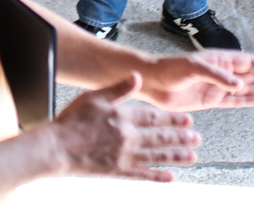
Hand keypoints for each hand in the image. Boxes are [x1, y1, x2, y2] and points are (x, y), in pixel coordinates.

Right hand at [49, 74, 199, 180]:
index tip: (188, 120)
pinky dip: (157, 176)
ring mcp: (125, 155)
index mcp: (124, 116)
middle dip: (181, 138)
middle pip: (161, 137)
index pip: (155, 117)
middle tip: (197, 139)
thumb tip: (138, 76)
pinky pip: (142, 174)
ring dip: (176, 156)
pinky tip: (170, 178)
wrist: (57, 147)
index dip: (174, 119)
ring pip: (156, 155)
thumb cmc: (72, 121)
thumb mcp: (95, 97)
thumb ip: (119, 88)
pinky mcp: (118, 170)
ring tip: (191, 156)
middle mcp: (129, 137)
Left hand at [134, 50, 253, 110]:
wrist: (152, 83)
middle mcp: (220, 72)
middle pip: (249, 74)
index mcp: (218, 60)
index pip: (247, 62)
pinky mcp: (209, 99)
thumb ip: (217, 76)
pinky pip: (232, 101)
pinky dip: (246, 100)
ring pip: (244, 87)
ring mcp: (215, 86)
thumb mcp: (193, 68)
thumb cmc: (170, 69)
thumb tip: (240, 85)